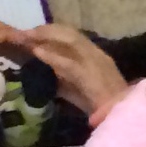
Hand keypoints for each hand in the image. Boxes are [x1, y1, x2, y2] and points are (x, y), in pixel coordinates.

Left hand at [13, 23, 129, 115]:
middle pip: (70, 33)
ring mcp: (95, 61)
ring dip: (46, 36)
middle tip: (26, 33)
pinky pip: (68, 62)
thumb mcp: (81, 89)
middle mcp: (97, 54)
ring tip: (27, 37)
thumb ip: (65, 80)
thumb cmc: (103, 107)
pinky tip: (37, 53)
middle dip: (46, 30)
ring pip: (69, 40)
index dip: (53, 32)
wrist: (119, 116)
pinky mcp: (91, 74)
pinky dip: (51, 56)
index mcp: (97, 56)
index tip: (35, 33)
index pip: (73, 36)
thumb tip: (46, 75)